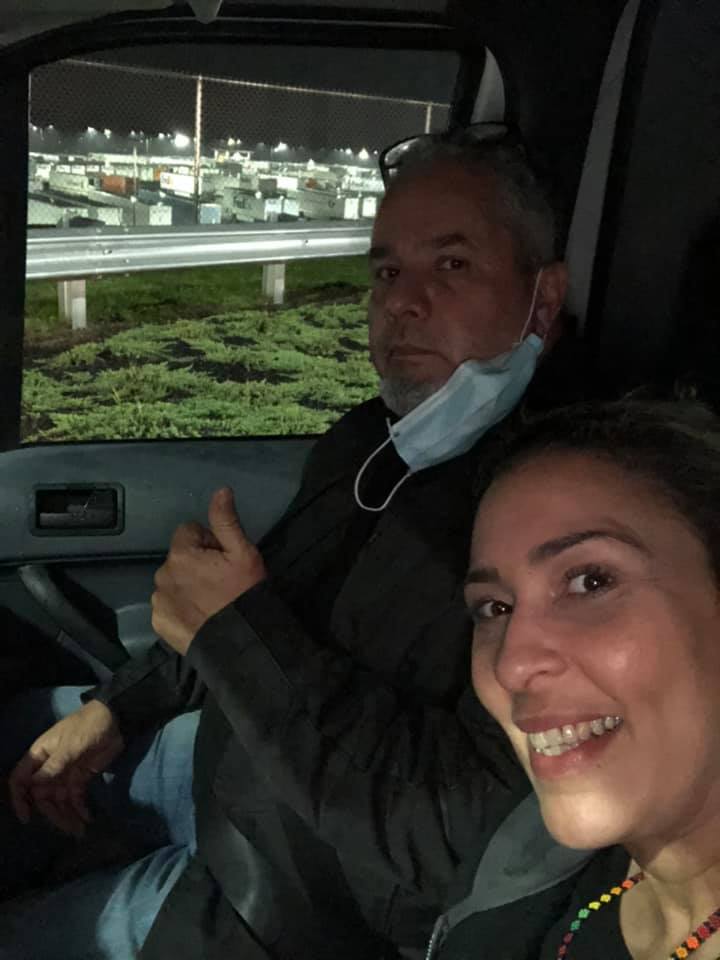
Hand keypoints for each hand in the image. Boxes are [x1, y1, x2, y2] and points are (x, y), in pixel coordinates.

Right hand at [8, 700, 123, 836]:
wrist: (115, 719)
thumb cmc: (88, 726)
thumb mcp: (70, 745)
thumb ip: (53, 766)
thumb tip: (34, 786)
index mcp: (40, 756)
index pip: (20, 780)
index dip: (19, 799)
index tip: (27, 817)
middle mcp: (49, 767)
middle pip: (42, 796)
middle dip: (52, 813)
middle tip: (67, 828)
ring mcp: (65, 773)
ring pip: (59, 800)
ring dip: (67, 816)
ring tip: (79, 831)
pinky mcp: (81, 777)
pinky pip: (76, 797)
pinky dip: (80, 808)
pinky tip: (87, 818)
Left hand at [151, 486, 266, 655]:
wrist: (239, 640)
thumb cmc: (243, 593)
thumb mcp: (243, 553)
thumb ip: (226, 521)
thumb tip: (221, 490)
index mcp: (182, 553)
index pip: (189, 532)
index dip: (208, 542)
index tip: (223, 560)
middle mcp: (162, 573)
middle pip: (179, 558)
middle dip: (195, 564)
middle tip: (219, 583)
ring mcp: (158, 600)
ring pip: (172, 582)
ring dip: (186, 586)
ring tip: (210, 603)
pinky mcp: (158, 622)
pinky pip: (167, 606)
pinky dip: (179, 608)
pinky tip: (198, 617)